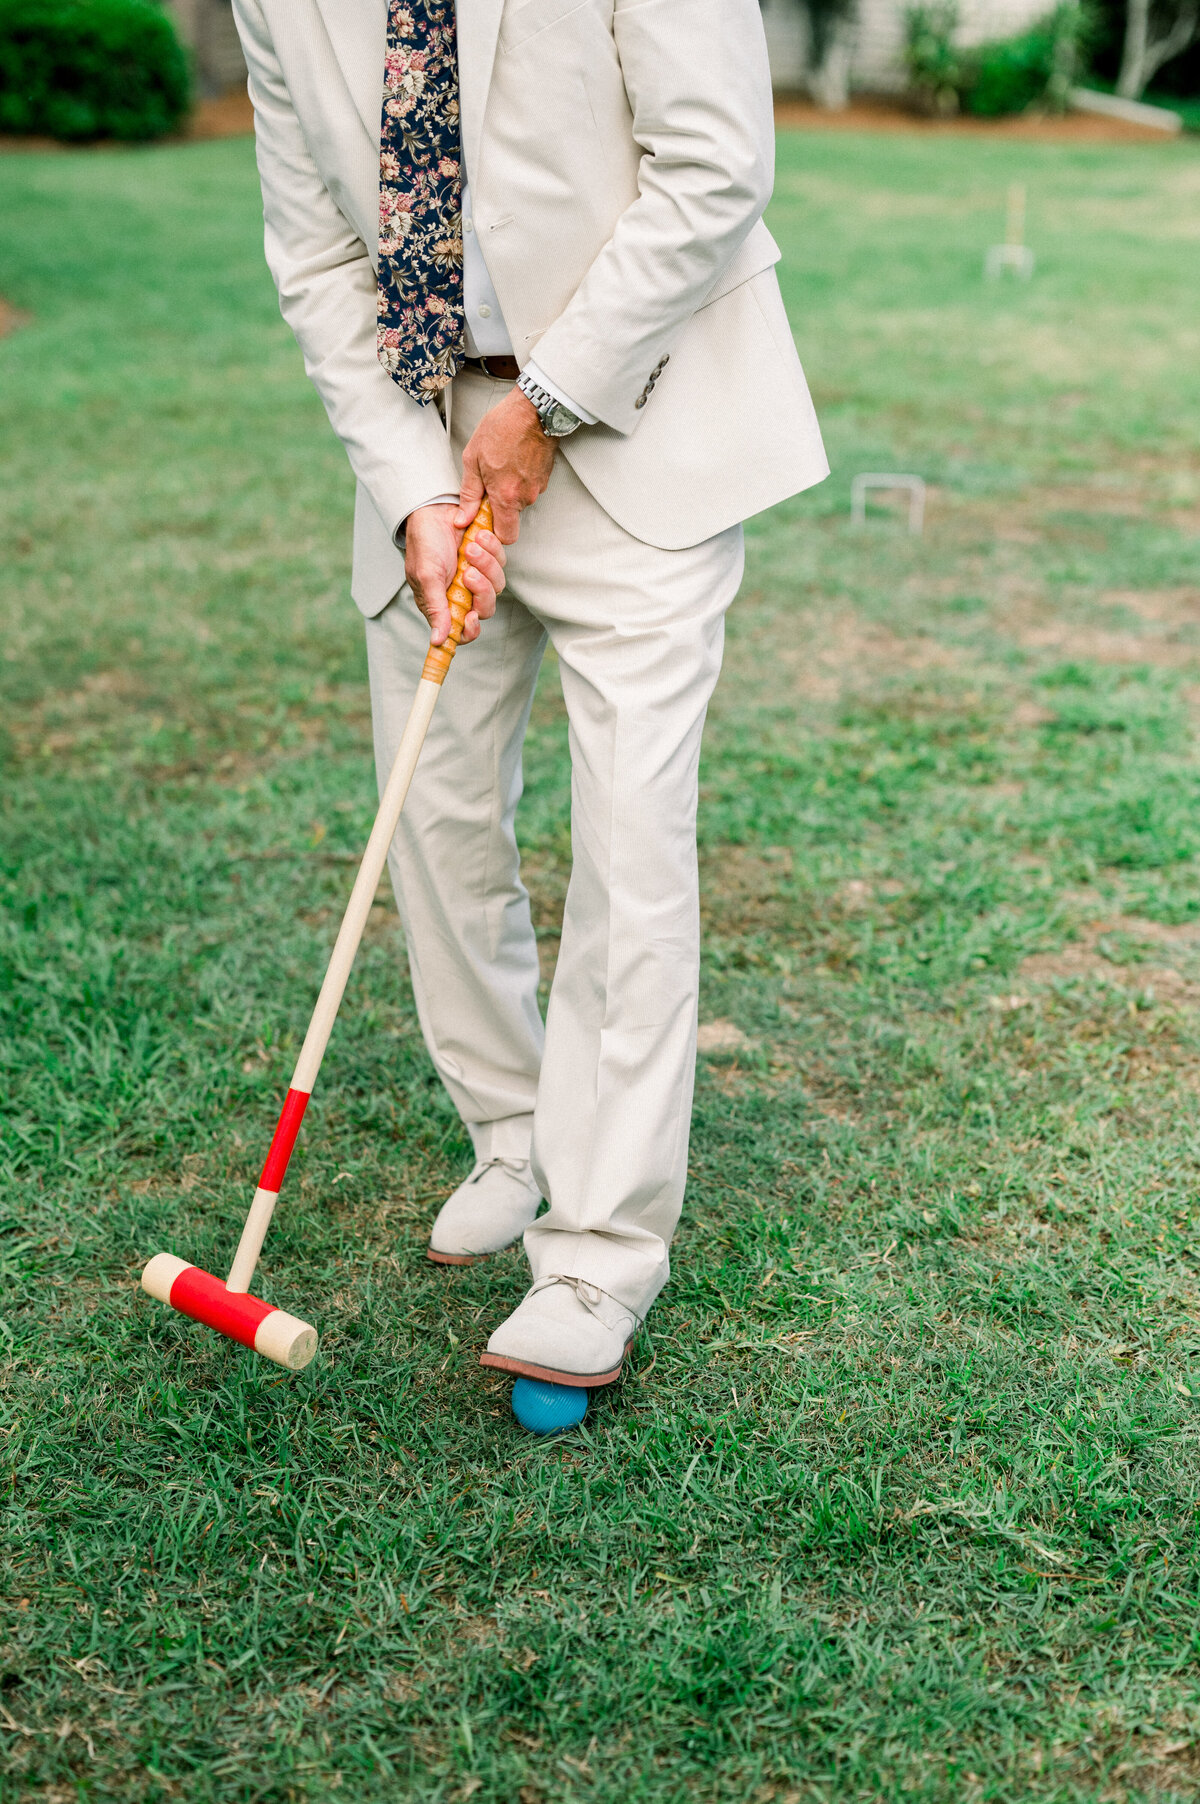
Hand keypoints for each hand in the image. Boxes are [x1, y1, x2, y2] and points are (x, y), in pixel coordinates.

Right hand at [404, 502, 506, 646]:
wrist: (435, 508)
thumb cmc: (424, 542)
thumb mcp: (426, 576)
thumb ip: (435, 608)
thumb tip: (438, 641)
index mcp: (443, 604)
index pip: (462, 631)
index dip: (470, 630)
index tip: (470, 617)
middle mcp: (462, 594)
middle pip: (485, 609)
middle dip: (481, 591)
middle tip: (468, 572)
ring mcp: (477, 576)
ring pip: (497, 585)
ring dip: (486, 565)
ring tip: (469, 547)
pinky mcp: (489, 559)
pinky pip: (501, 562)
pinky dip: (492, 549)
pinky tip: (477, 536)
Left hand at [456, 387, 555, 544]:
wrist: (534, 410)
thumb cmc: (503, 428)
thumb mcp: (473, 459)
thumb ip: (469, 493)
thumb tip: (462, 518)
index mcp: (506, 496)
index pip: (506, 537)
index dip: (495, 533)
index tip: (484, 520)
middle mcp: (525, 497)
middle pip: (512, 516)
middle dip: (500, 505)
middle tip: (488, 482)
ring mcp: (538, 487)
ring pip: (520, 499)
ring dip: (510, 488)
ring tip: (501, 464)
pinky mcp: (545, 477)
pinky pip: (529, 486)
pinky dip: (520, 478)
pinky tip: (513, 459)